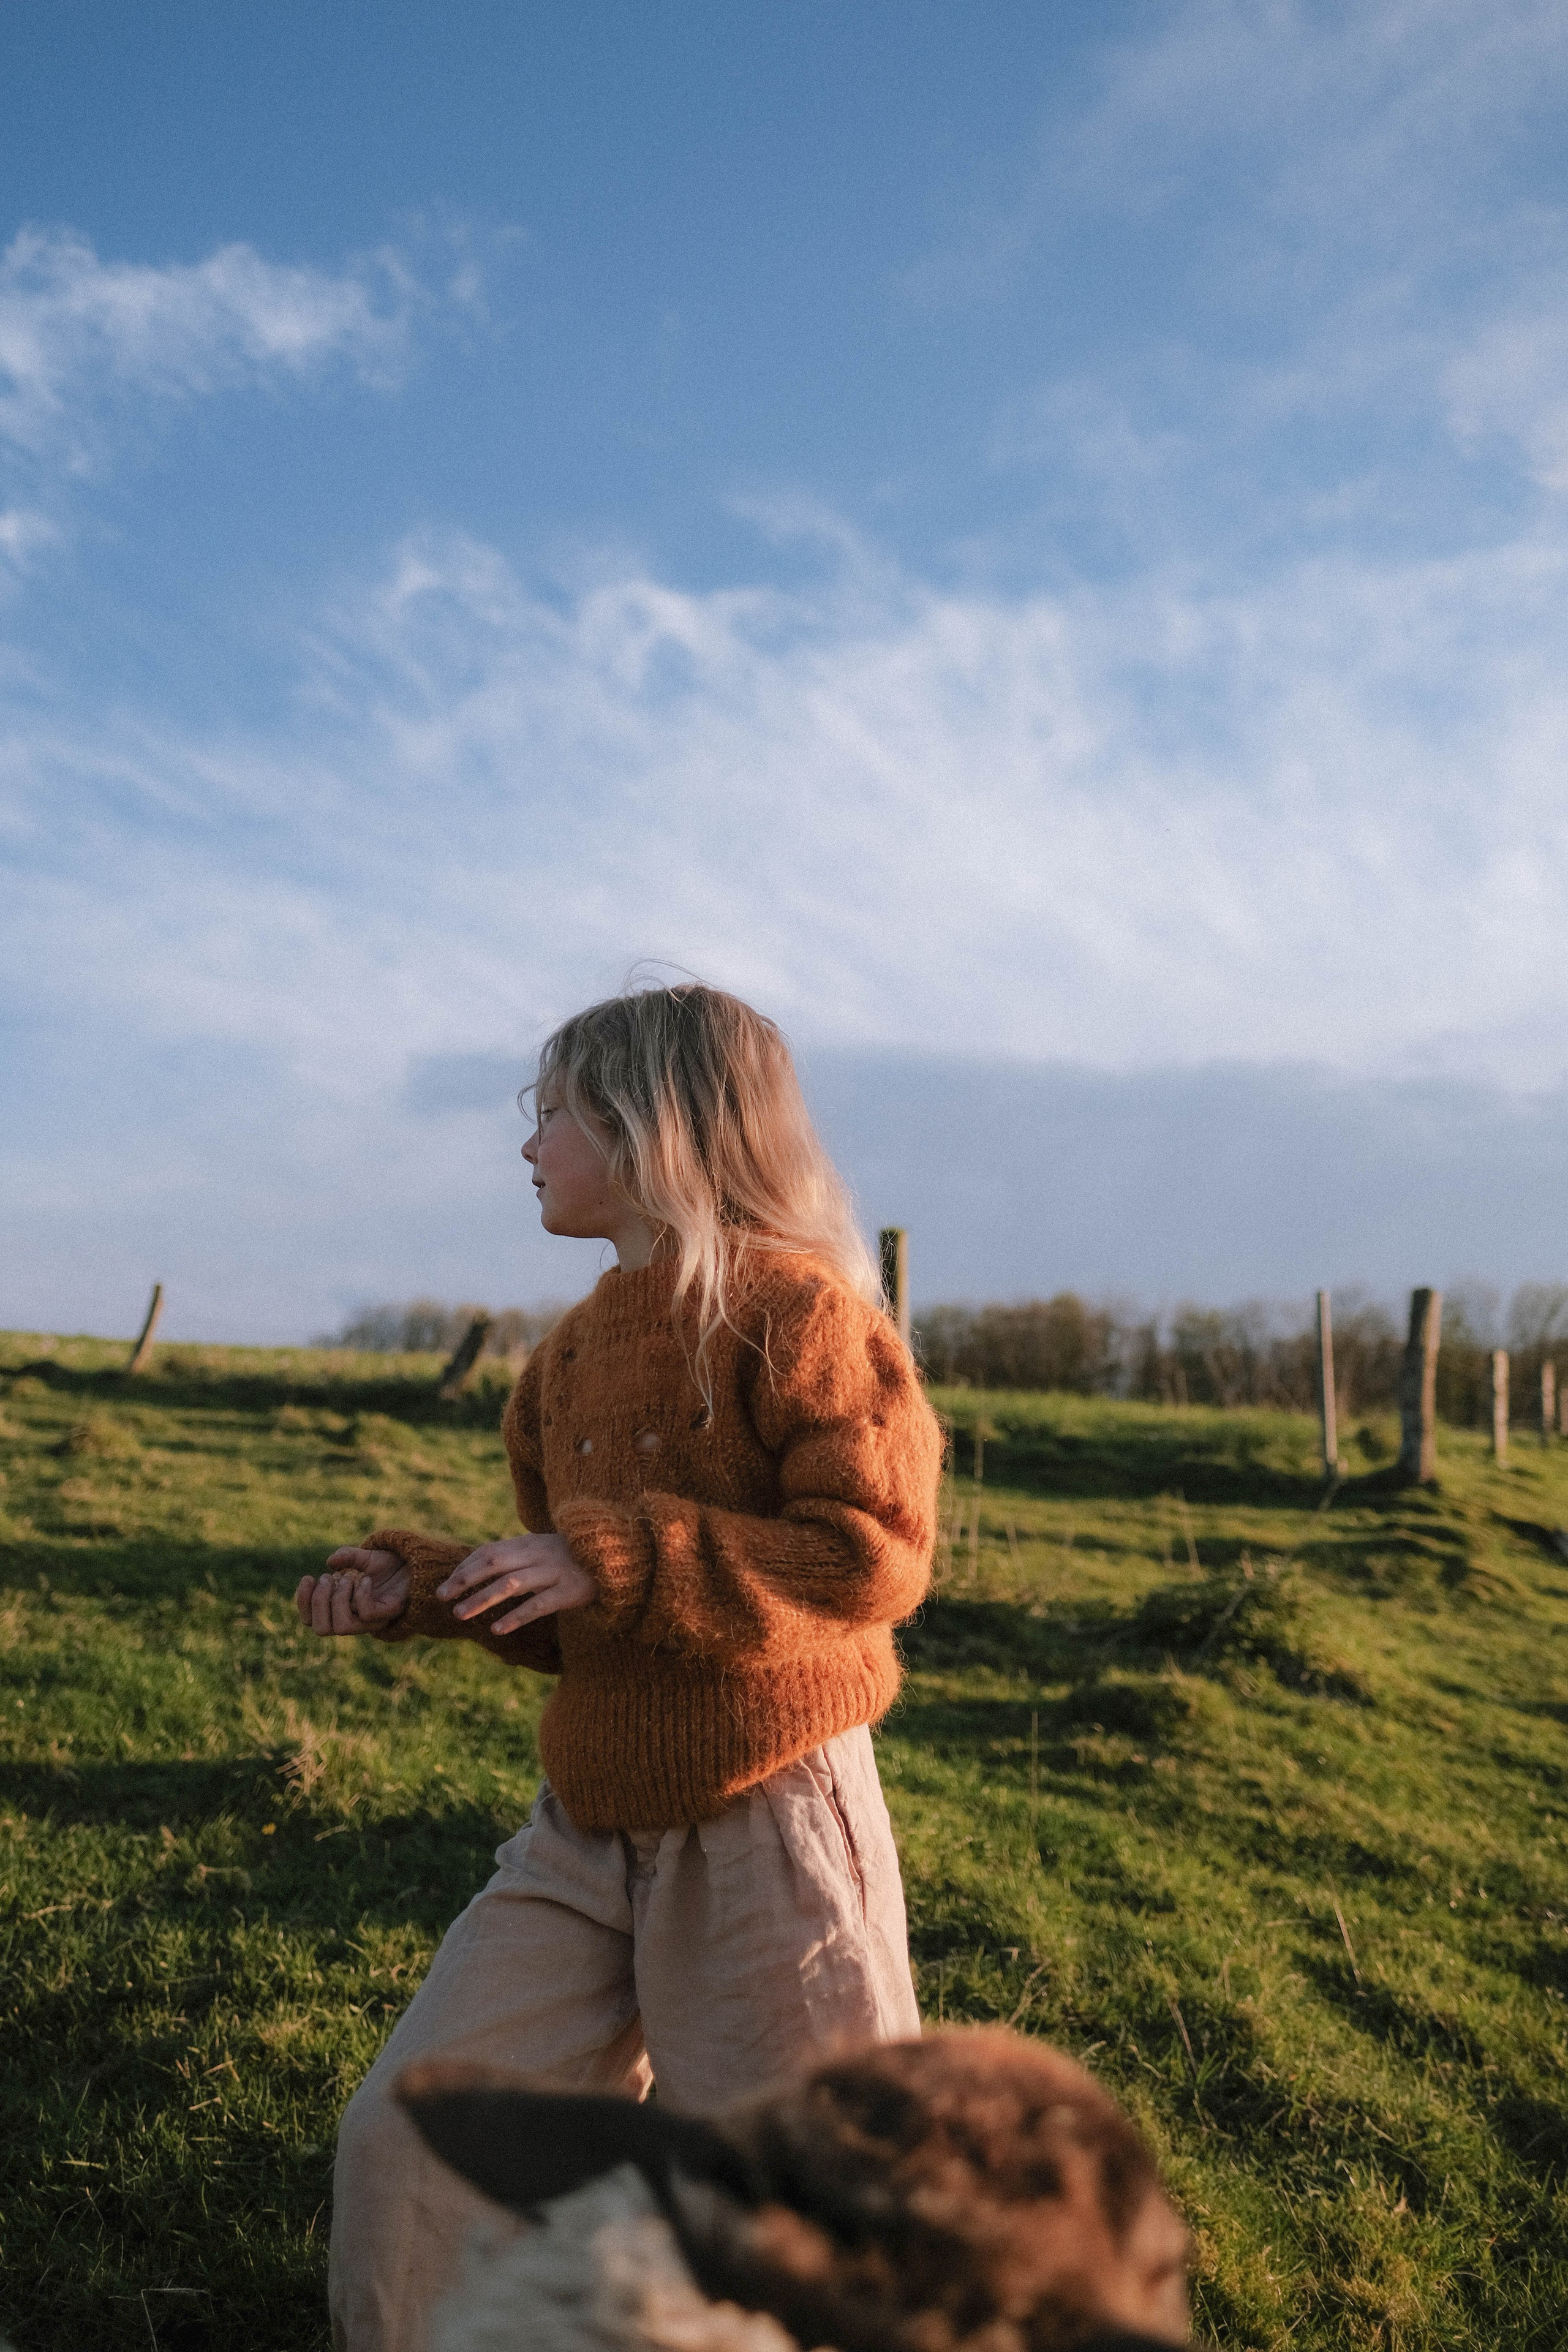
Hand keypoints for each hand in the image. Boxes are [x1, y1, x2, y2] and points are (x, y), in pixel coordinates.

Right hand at [296, 1547, 409, 1636]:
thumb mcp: (363, 1557)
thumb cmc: (386, 1566)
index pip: (311, 1620)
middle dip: (319, 1602)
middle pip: (321, 1629)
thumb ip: (346, 1556)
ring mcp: (370, 1620)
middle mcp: (352, 1618)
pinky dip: (362, 1595)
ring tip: (347, 1578)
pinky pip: (367, 1614)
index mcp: (339, 1609)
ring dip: (339, 1600)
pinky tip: (367, 1578)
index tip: (308, 1577)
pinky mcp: (387, 1614)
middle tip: (328, 1578)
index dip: (303, 1603)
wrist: (414, 1565)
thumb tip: (330, 1562)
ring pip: (342, 1628)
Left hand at [437, 1535, 595, 1635]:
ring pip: (511, 1585)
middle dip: (464, 1580)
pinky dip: (515, 1617)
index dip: (465, 1567)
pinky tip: (497, 1629)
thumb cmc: (575, 1557)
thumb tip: (481, 1566)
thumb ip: (518, 1555)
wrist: (619, 1558)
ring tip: (459, 1614)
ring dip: (482, 1599)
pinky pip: (537, 1605)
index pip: (489, 1552)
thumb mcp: (544, 1549)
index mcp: (530, 1543)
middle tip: (441, 1597)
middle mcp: (538, 1555)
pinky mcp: (568, 1592)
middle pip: (493, 1564)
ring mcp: (554, 1573)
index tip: (446, 1583)